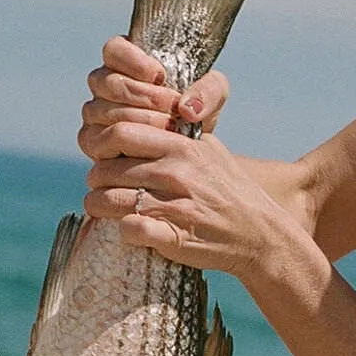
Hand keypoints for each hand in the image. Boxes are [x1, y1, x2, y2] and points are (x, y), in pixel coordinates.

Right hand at [78, 37, 227, 161]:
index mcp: (125, 60)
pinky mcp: (92, 140)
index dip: (133, 60)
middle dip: (145, 96)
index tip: (159, 75)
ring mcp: (94, 112)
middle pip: (110, 82)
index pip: (114, 50)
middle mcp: (104, 83)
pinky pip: (98, 138)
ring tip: (169, 127)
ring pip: (104, 110)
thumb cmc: (194, 112)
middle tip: (173, 107)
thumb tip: (188, 108)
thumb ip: (209, 91)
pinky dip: (125, 142)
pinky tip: (151, 146)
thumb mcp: (211, 96)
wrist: (186, 149)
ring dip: (139, 119)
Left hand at [84, 120, 318, 306]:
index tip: (103, 153)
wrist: (259, 234)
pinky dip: (121, 229)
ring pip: (111, 199)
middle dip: (96, 176)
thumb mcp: (210, 151)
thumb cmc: (230, 191)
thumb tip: (146, 117)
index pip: (122, 131)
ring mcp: (175, 206)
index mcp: (182, 147)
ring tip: (100, 206)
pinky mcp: (174, 237)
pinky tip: (125, 228)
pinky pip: (129, 229)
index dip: (103, 143)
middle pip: (108, 166)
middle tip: (97, 183)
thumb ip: (179, 134)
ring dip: (98, 204)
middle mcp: (177, 173)